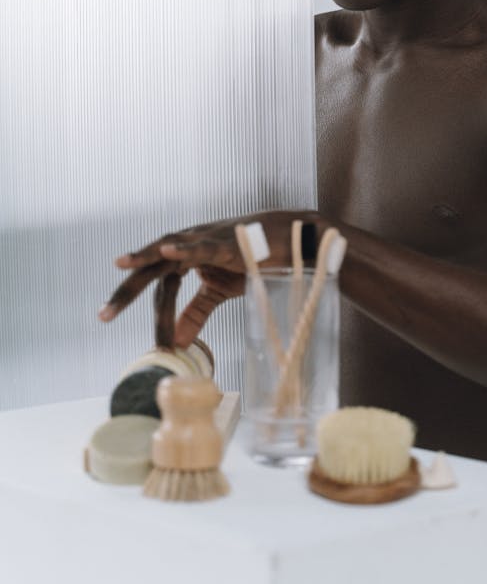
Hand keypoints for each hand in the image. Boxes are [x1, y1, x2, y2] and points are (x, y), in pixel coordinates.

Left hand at [99, 210, 322, 347]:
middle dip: (127, 291)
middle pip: (150, 268)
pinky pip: (199, 244)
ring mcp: (203, 239)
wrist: (286, 239)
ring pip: (167, 252)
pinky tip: (163, 250)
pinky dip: (181, 247)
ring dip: (144, 259)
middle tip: (104, 315)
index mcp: (183, 258)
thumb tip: (177, 342)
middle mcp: (186, 244)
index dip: (152, 315)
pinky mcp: (224, 241)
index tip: (153, 344)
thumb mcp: (219, 291)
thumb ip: (196, 312)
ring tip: (120, 266)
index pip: (157, 286)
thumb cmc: (251, 259)